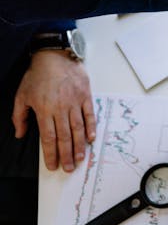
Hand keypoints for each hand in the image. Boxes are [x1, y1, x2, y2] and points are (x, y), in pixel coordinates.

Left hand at [12, 50, 94, 171]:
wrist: (55, 56)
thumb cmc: (38, 75)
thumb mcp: (22, 95)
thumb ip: (20, 116)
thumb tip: (20, 134)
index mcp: (44, 110)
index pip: (49, 138)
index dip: (51, 154)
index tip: (53, 165)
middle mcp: (61, 109)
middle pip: (65, 137)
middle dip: (67, 155)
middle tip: (70, 168)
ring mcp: (75, 102)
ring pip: (78, 129)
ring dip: (79, 146)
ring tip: (80, 159)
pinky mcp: (85, 96)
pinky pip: (90, 115)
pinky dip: (91, 127)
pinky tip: (91, 138)